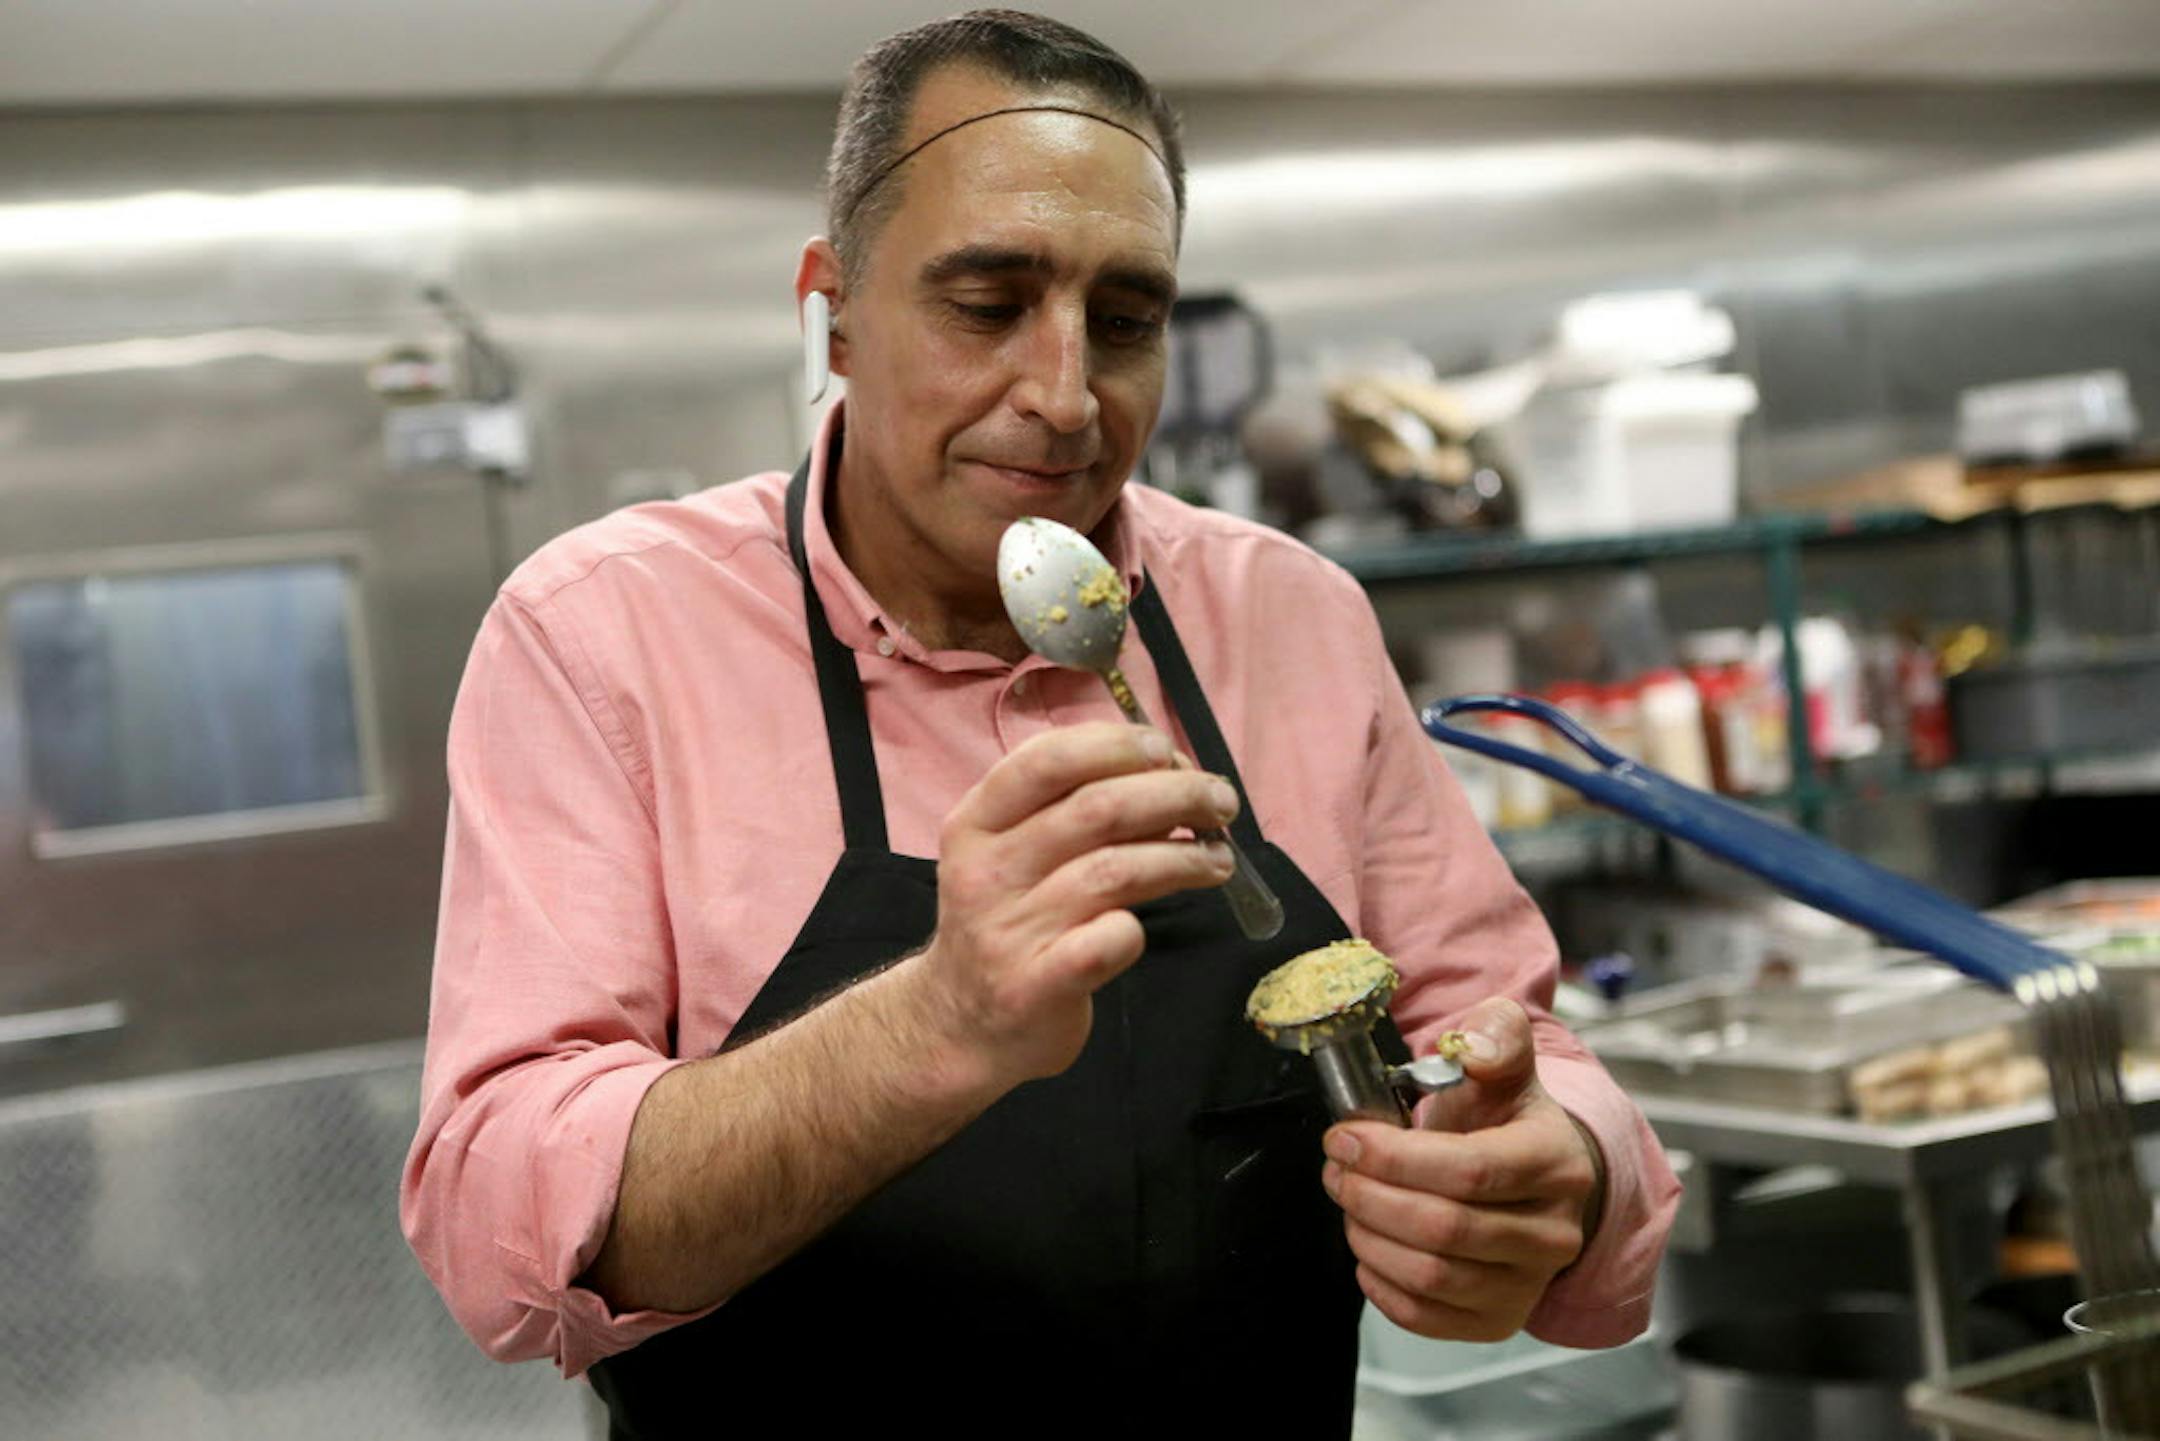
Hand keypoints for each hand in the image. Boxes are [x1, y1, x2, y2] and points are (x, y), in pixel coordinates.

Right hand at [906, 721, 1238, 1087]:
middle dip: (1175, 794)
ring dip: (1182, 858)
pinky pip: (1108, 940)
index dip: (1116, 745)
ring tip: (1217, 860)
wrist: (961, 1026)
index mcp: (976, 823)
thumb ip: (1065, 810)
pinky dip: (1138, 926)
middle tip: (1220, 801)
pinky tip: (1150, 925)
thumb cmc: (1005, 922)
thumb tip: (1163, 770)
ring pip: (1114, 870)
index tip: (1166, 751)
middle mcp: (986, 871)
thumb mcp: (1007, 853)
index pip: (1045, 760)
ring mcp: (1008, 931)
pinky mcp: (1036, 986)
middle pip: (1096, 809)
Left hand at [1320, 997, 1602, 1341]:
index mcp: (1555, 1162)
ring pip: (1430, 1277)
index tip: (1345, 1137)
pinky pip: (1426, 1318)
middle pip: (1443, 1228)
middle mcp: (1554, 1232)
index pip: (1469, 1170)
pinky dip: (1380, 1284)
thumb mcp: (1505, 1068)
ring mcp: (1529, 1284)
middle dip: (1369, 1196)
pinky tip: (1368, 1248)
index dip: (1393, 1157)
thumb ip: (1494, 1036)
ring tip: (1348, 1199)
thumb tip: (1471, 1044)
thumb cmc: (1505, 1122)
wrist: (1536, 1181)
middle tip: (1336, 1169)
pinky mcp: (1498, 1321)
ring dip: (1368, 1237)